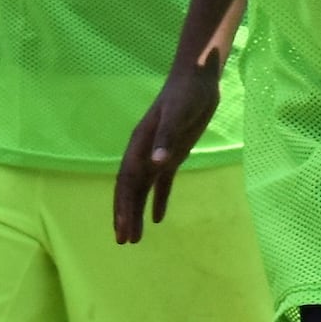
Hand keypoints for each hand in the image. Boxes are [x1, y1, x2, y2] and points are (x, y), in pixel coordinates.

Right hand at [113, 67, 223, 242]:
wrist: (198, 79)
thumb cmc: (185, 94)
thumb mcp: (177, 115)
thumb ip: (166, 138)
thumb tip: (157, 163)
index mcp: (140, 145)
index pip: (127, 182)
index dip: (123, 206)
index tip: (122, 229)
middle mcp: (144, 153)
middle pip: (130, 190)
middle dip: (126, 215)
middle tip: (124, 242)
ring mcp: (158, 154)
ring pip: (143, 190)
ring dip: (138, 212)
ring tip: (135, 238)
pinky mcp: (173, 154)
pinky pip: (162, 183)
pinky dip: (159, 200)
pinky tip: (158, 218)